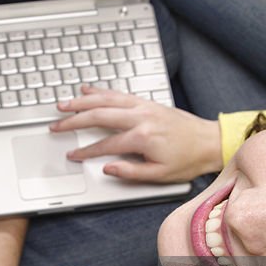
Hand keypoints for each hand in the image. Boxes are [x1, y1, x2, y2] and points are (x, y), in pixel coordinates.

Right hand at [50, 85, 221, 182]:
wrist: (209, 142)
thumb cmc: (187, 160)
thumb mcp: (159, 175)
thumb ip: (130, 172)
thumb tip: (107, 169)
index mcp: (142, 138)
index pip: (105, 145)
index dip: (86, 151)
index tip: (72, 154)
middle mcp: (140, 117)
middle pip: (99, 116)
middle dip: (74, 120)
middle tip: (57, 125)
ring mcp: (143, 107)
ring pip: (105, 100)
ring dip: (82, 101)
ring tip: (63, 104)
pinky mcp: (146, 102)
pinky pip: (118, 93)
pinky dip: (100, 91)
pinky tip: (87, 90)